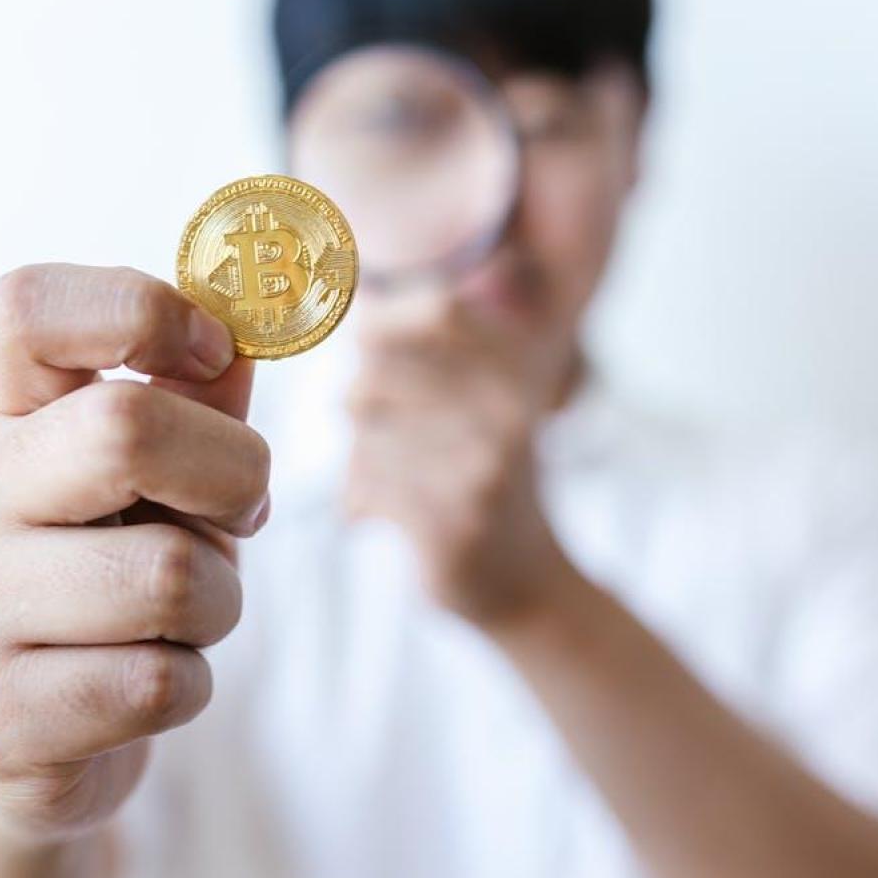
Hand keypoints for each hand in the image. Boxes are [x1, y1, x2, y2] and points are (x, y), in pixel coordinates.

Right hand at [0, 264, 269, 844]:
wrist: (34, 747)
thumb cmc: (113, 586)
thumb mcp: (161, 483)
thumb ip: (199, 402)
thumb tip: (253, 324)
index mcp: (4, 420)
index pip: (27, 306)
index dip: (141, 308)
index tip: (209, 356)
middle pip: (123, 426)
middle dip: (232, 474)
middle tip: (238, 515)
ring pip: (167, 575)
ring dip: (218, 604)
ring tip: (178, 621)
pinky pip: (156, 682)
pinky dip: (187, 686)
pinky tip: (141, 686)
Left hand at [343, 290, 569, 626]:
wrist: (526, 581)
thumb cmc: (482, 472)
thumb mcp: (484, 396)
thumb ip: (430, 344)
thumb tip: (351, 297)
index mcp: (524, 367)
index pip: (438, 306)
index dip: (383, 318)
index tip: (364, 346)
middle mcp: (511, 409)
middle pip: (380, 367)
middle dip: (362, 399)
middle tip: (383, 432)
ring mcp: (484, 466)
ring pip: (364, 427)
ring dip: (362, 455)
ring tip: (394, 478)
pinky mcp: (451, 522)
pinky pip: (363, 482)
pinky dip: (360, 498)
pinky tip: (385, 514)